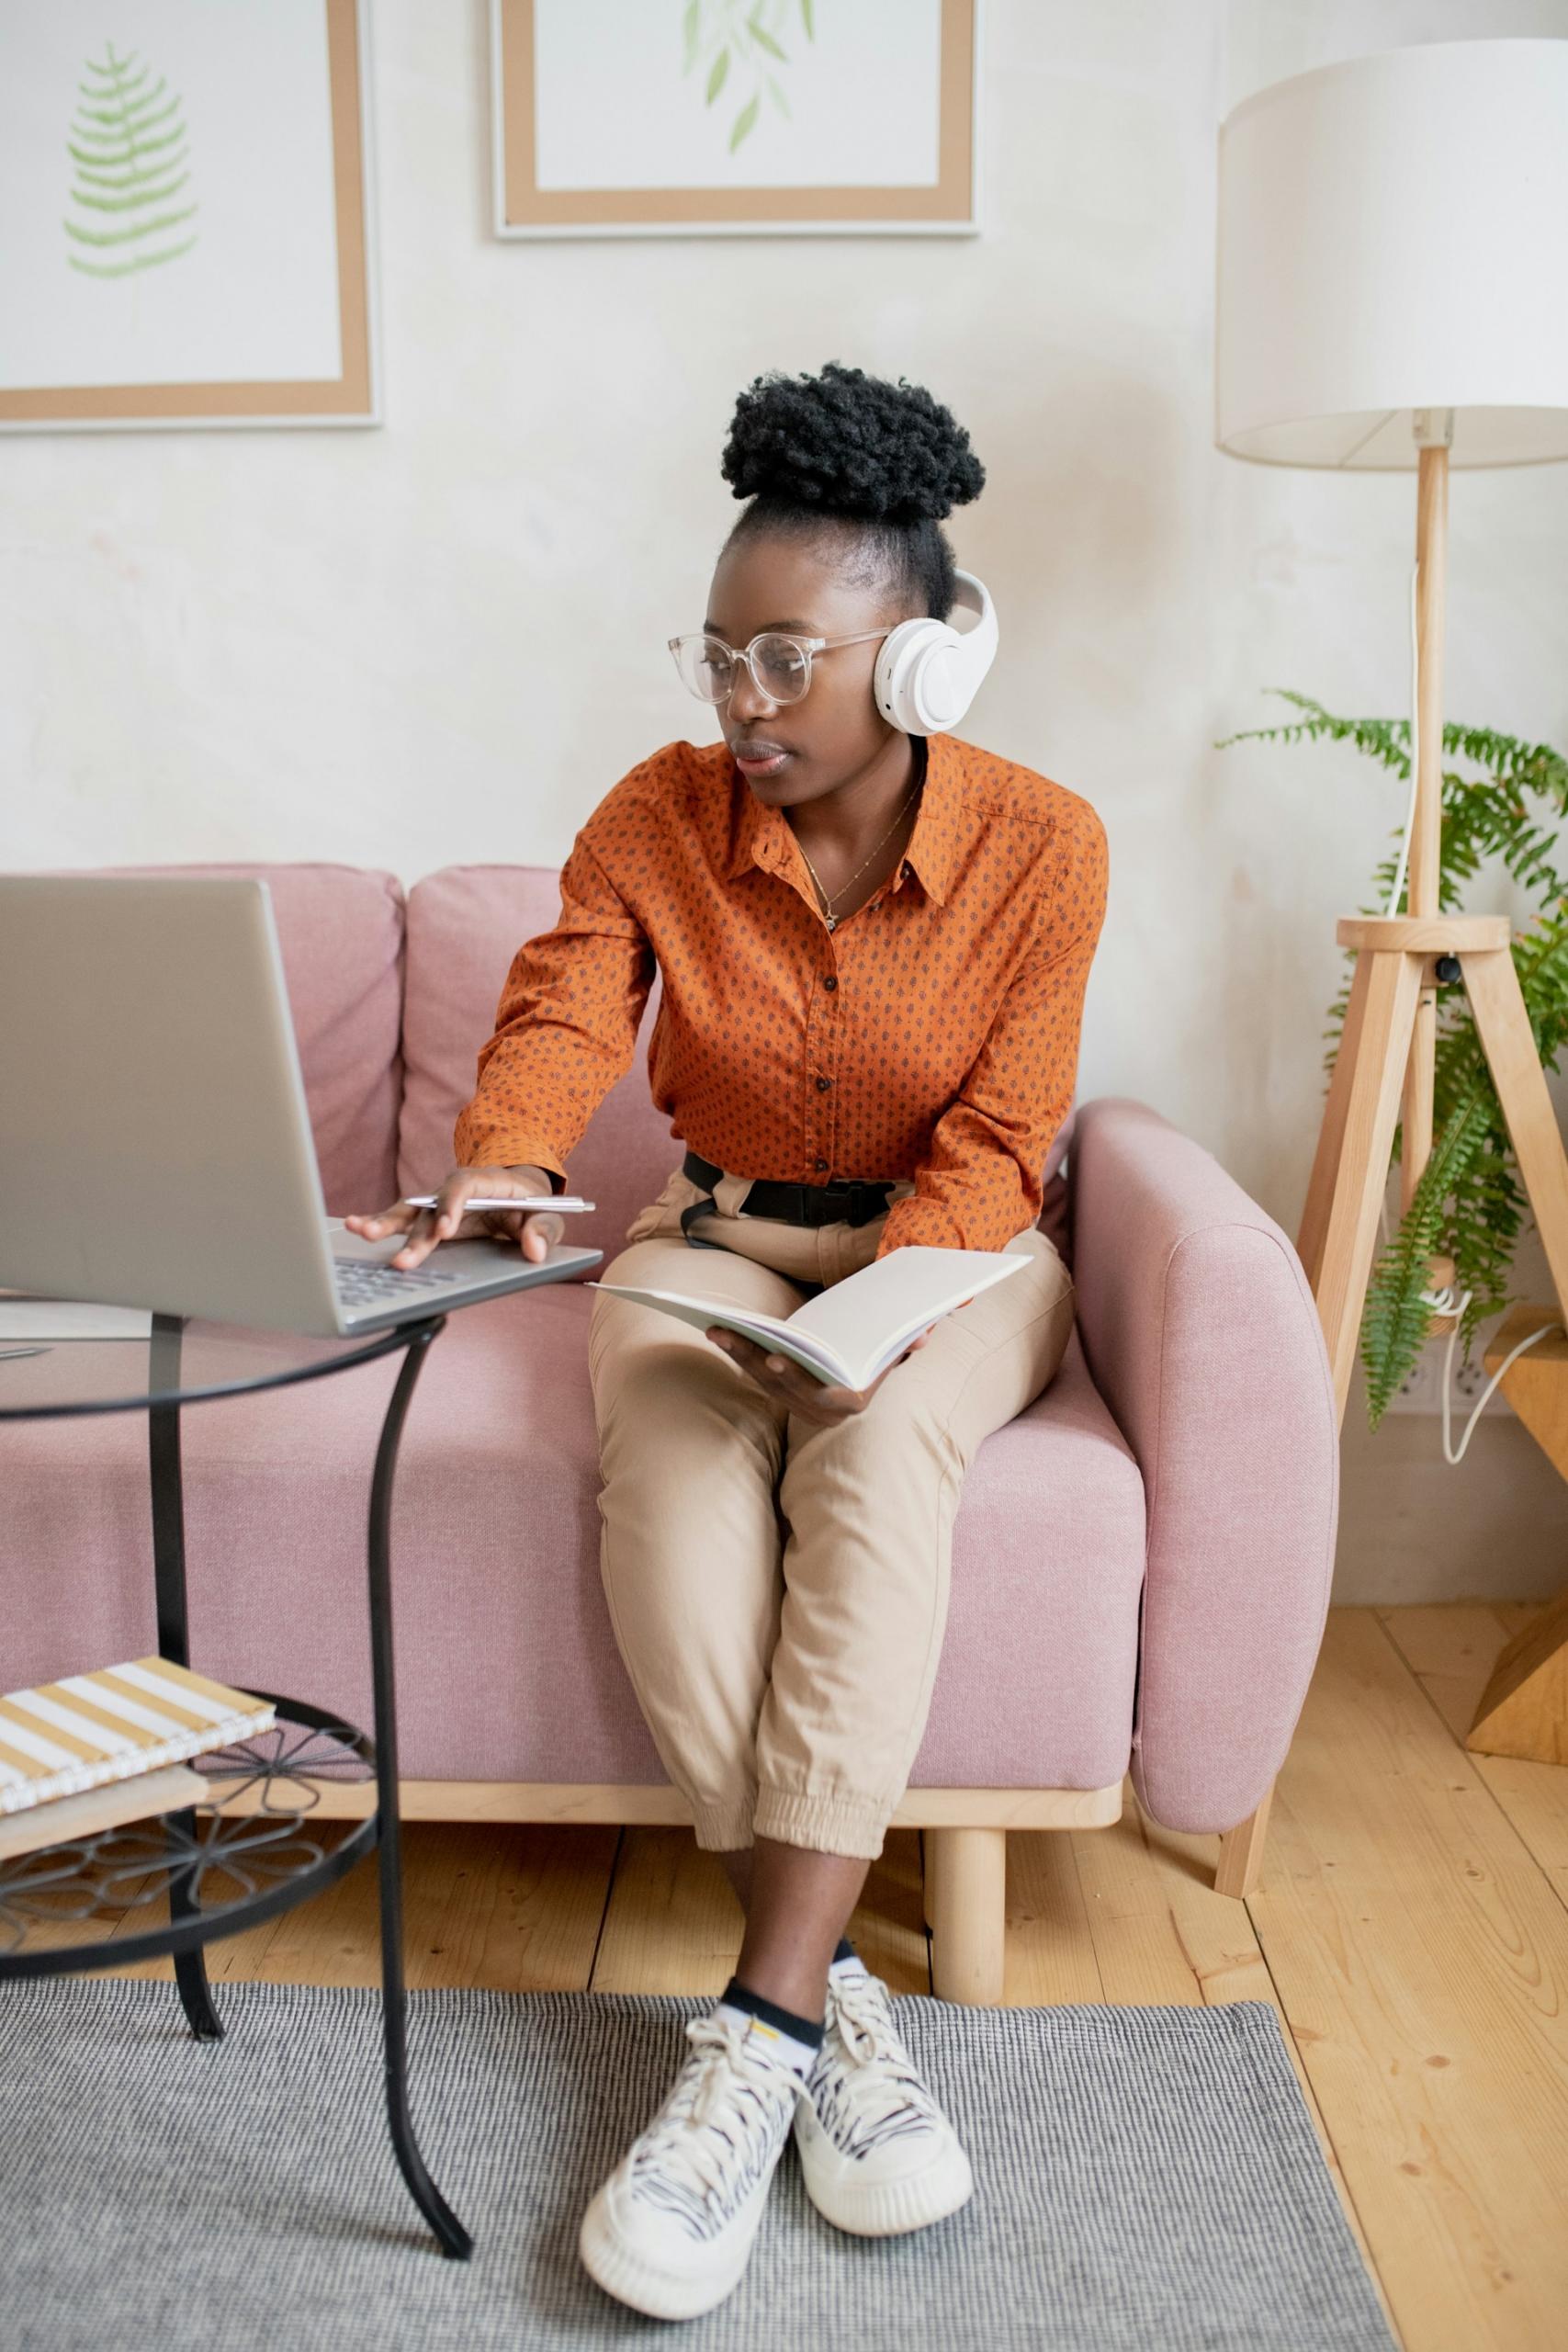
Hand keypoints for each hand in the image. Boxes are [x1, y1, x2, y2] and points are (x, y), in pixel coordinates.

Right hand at [343, 1164, 562, 1270]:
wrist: (522, 1195)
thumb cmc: (534, 1205)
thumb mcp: (549, 1214)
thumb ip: (544, 1230)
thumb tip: (534, 1249)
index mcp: (486, 1181)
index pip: (463, 1187)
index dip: (452, 1207)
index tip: (445, 1231)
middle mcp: (456, 1190)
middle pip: (429, 1205)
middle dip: (412, 1231)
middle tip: (400, 1257)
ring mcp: (439, 1204)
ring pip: (410, 1212)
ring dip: (385, 1223)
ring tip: (359, 1231)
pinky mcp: (431, 1219)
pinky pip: (405, 1221)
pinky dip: (382, 1224)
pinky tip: (355, 1226)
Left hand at [704, 1327, 930, 1428]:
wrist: (869, 1377)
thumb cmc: (881, 1356)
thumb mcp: (895, 1350)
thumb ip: (906, 1343)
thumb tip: (924, 1333)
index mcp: (851, 1403)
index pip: (820, 1394)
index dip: (796, 1376)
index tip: (775, 1356)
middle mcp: (823, 1413)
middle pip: (782, 1385)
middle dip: (753, 1358)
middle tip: (730, 1334)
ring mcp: (800, 1406)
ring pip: (764, 1382)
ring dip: (738, 1354)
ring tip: (716, 1328)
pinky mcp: (783, 1396)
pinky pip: (757, 1377)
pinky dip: (740, 1355)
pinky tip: (721, 1333)